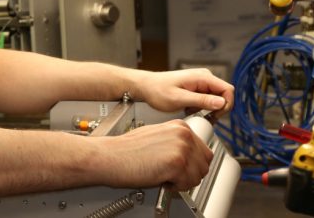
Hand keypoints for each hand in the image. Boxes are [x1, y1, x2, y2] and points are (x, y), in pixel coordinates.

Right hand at [95, 120, 212, 190]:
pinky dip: (175, 187)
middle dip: (191, 173)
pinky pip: (187, 184)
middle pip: (205, 163)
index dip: (193, 164)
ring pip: (198, 175)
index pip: (203, 150)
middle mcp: (183, 135)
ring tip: (164, 176)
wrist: (108, 156)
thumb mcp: (154, 137)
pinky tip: (160, 179)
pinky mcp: (177, 163)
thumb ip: (174, 142)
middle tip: (173, 175)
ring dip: (183, 181)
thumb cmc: (124, 150)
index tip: (184, 168)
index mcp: (179, 126)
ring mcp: (181, 148)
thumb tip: (187, 155)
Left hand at [134, 69, 233, 117]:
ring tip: (190, 111)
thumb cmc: (157, 90)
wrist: (145, 87)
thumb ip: (201, 101)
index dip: (226, 105)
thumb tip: (221, 103)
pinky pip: (207, 99)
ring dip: (206, 109)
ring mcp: (201, 82)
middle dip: (216, 109)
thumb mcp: (179, 99)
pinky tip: (188, 109)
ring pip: (215, 99)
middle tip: (203, 117)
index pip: (228, 90)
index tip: (215, 115)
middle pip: (223, 95)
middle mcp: (204, 77)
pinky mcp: (197, 88)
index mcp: (203, 77)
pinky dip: (200, 107)